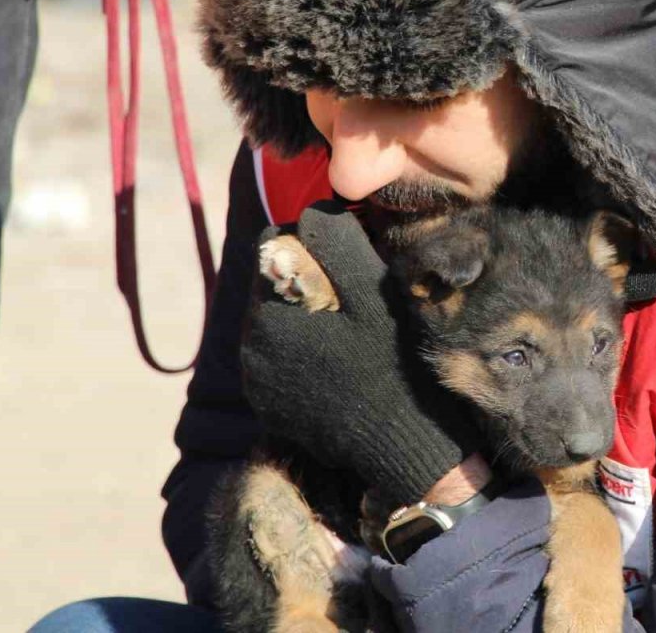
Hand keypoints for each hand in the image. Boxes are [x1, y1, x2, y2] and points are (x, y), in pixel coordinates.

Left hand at [242, 202, 483, 505]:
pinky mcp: (272, 408)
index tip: (351, 262)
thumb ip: (335, 240)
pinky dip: (304, 351)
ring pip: (276, 320)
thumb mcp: (373, 290)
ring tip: (350, 332)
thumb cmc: (394, 361)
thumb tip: (309, 210)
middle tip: (355, 299)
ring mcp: (258, 383)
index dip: (315, 242)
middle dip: (307, 278)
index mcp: (267, 312)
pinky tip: (340, 362)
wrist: (405, 445)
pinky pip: (280, 359)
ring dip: (305, 315)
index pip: (274, 244)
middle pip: (273, 283)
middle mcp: (250, 348)